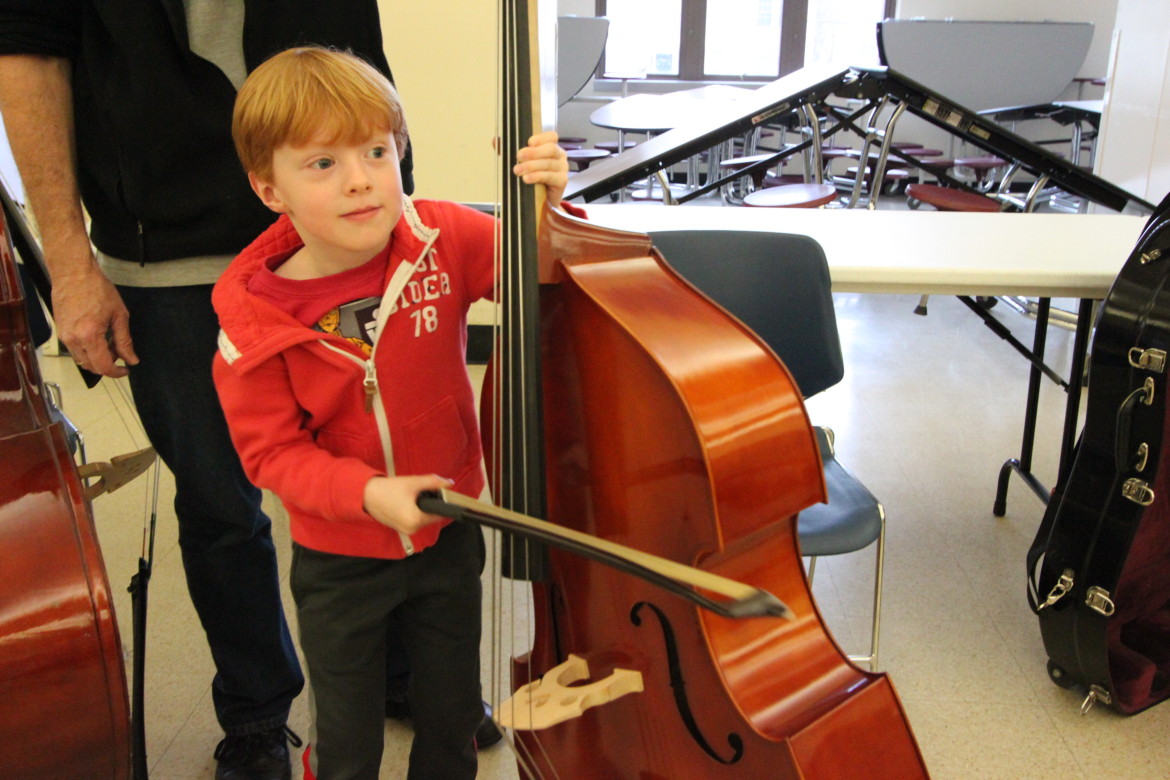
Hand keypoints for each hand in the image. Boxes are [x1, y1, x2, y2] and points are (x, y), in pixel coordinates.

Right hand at [51, 258, 137, 377]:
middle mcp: (73, 339)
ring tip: (109, 342)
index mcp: (89, 336)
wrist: (73, 273)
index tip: (126, 370)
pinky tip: (98, 336)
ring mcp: (63, 336)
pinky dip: (88, 349)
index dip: (116, 373)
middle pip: (91, 366)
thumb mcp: (119, 315)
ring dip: (97, 358)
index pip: (103, 366)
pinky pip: (74, 349)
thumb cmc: (96, 288)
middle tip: (120, 353)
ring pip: (82, 359)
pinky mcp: (60, 331)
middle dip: (108, 365)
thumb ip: (125, 341)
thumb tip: (131, 359)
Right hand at [363, 473, 454, 534]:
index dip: (440, 502)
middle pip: (431, 517)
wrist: (366, 495)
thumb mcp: (414, 482)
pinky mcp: (400, 529)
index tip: (438, 493)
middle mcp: (412, 529)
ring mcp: (405, 531)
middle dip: (430, 504)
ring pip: (423, 519)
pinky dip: (414, 512)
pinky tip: (407, 502)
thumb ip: (434, 482)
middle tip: (422, 491)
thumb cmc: (389, 488)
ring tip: (413, 496)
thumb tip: (450, 483)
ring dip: (422, 508)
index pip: (439, 514)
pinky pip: (414, 521)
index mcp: (416, 520)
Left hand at [514, 131, 569, 205]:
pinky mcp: (562, 181)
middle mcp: (559, 155)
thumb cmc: (533, 178)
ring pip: (549, 163)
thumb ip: (510, 151)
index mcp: (551, 147)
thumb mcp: (521, 163)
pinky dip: (538, 176)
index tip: (529, 142)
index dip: (541, 138)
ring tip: (517, 171)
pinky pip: (550, 176)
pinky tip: (527, 179)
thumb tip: (496, 141)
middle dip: (534, 152)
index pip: (551, 136)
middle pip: (551, 148)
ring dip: (532, 166)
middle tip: (518, 156)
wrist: (541, 201)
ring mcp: (563, 168)